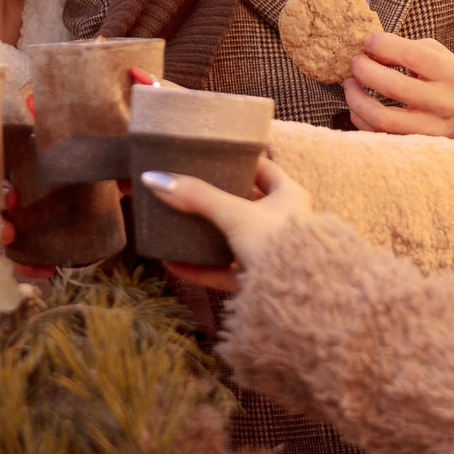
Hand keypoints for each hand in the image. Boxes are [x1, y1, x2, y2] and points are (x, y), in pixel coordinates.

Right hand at [136, 155, 311, 291]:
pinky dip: (201, 268)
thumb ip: (199, 198)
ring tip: (179, 225)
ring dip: (207, 235)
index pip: (263, 169)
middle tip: (189, 190)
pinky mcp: (258, 280)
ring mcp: (270, 252)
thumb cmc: (277, 243)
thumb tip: (157, 180)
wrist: (296, 296)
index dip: (240, 162)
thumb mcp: (236, 214)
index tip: (213, 158)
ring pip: (233, 239)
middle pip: (245, 204)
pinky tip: (175, 264)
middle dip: (217, 199)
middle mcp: (282, 222)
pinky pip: (225, 270)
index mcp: (289, 196)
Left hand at [344, 32, 453, 140]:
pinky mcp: (419, 146)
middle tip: (355, 63)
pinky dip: (362, 120)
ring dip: (357, 100)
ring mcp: (431, 128)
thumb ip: (412, 49)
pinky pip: (381, 136)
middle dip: (364, 70)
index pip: (412, 55)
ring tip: (350, 85)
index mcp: (451, 73)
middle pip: (393, 86)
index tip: (369, 41)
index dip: (383, 45)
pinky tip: (359, 107)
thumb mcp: (444, 58)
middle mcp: (444, 102)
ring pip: (383, 119)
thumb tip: (373, 51)